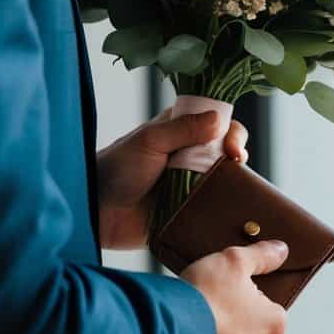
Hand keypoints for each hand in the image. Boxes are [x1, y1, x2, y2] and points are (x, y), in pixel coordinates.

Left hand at [96, 108, 249, 248]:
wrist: (97, 213)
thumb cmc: (116, 169)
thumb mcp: (149, 141)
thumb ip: (182, 129)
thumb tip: (218, 120)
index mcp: (182, 131)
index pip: (219, 123)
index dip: (232, 132)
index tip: (232, 148)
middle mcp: (191, 155)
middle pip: (227, 151)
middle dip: (237, 157)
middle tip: (235, 165)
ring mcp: (192, 184)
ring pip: (225, 181)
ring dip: (234, 185)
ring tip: (236, 193)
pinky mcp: (191, 211)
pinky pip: (215, 209)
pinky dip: (225, 210)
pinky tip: (232, 213)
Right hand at [181, 240, 288, 333]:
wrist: (167, 332)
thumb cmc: (205, 295)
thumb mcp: (234, 260)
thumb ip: (261, 255)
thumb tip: (281, 250)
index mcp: (272, 325)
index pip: (269, 307)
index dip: (248, 295)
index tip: (229, 290)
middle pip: (249, 332)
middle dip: (231, 321)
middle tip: (208, 305)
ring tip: (193, 324)